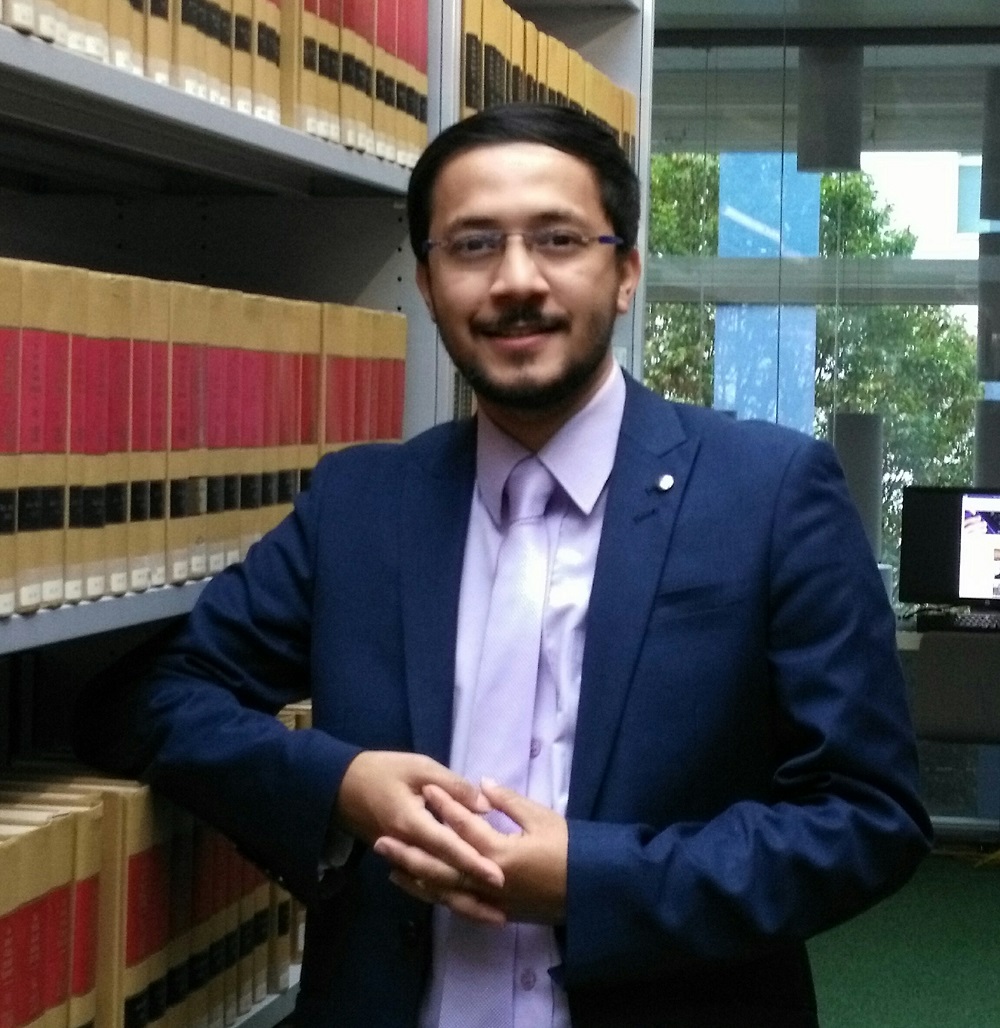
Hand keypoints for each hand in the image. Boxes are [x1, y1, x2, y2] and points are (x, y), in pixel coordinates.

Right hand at [336, 751, 504, 901]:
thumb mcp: (420, 768)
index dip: (473, 863)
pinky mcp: (400, 863)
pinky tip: (465, 906)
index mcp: (412, 823)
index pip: (447, 848)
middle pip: (442, 879)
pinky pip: (423, 886)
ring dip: (462, 905)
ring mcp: (401, 860)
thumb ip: (453, 786)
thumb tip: (485, 807)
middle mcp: (407, 848)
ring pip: (434, 889)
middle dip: (473, 896)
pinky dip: (444, 898)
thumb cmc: (384, 771)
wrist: (342, 787)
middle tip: (503, 913)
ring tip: (492, 918)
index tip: (499, 877)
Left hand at [376, 778, 567, 926]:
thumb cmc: (572, 851)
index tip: (425, 789)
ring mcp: (489, 901)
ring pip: (443, 891)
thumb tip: (481, 784)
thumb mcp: (543, 819)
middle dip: (408, 852)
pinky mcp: (495, 913)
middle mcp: (487, 881)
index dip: (443, 805)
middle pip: (439, 866)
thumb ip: (508, 802)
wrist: (592, 894)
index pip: (463, 827)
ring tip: (390, 866)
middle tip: (380, 839)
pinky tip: (422, 888)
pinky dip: (436, 897)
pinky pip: (458, 906)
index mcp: (500, 853)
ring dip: (415, 878)